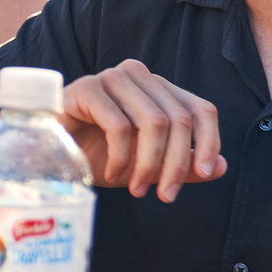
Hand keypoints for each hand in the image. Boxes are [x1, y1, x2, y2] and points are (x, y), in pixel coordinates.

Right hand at [62, 60, 226, 201]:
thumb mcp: (148, 166)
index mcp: (159, 88)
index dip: (209, 142)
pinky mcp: (87, 88)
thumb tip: (222, 167)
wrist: (49, 153)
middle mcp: (140, 75)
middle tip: (165, 196)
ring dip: (149, 164)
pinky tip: (112, 174)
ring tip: (139, 189)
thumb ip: (184, 165)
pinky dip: (121, 158)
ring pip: (154, 122)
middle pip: (179, 119)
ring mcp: (113, 77)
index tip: (204, 174)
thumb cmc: (99, 155)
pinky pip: (119, 126)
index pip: (201, 109)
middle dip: (176, 164)